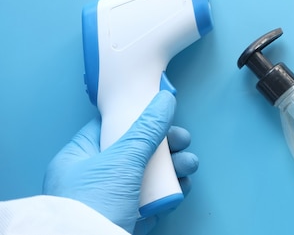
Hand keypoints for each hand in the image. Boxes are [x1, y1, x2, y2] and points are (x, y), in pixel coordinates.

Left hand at [43, 91, 198, 233]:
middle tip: (183, 141)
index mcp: (80, 157)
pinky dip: (171, 189)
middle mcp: (96, 177)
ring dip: (174, 166)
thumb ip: (147, 129)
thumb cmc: (95, 203)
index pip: (110, 127)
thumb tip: (165, 99)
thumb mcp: (122, 159)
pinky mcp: (130, 218)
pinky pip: (155, 197)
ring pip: (150, 174)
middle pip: (138, 150)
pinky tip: (183, 184)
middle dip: (166, 145)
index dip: (137, 116)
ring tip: (189, 166)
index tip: (161, 112)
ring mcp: (114, 199)